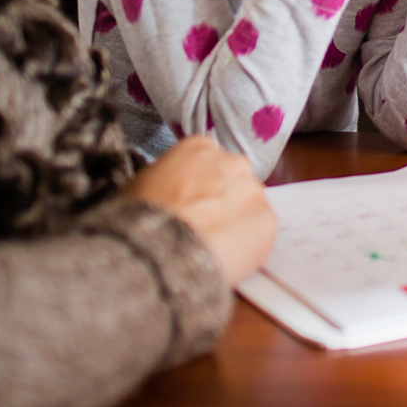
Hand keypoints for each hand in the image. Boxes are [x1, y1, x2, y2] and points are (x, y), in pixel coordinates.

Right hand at [125, 135, 276, 283]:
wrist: (160, 249)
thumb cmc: (141, 218)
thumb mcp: (139, 184)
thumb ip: (165, 179)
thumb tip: (168, 191)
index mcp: (199, 148)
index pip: (207, 163)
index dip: (199, 187)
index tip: (192, 203)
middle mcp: (232, 162)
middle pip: (233, 182)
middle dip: (222, 202)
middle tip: (204, 227)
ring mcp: (253, 191)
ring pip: (249, 208)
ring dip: (236, 224)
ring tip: (213, 247)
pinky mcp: (267, 222)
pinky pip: (260, 235)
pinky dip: (248, 248)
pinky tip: (225, 258)